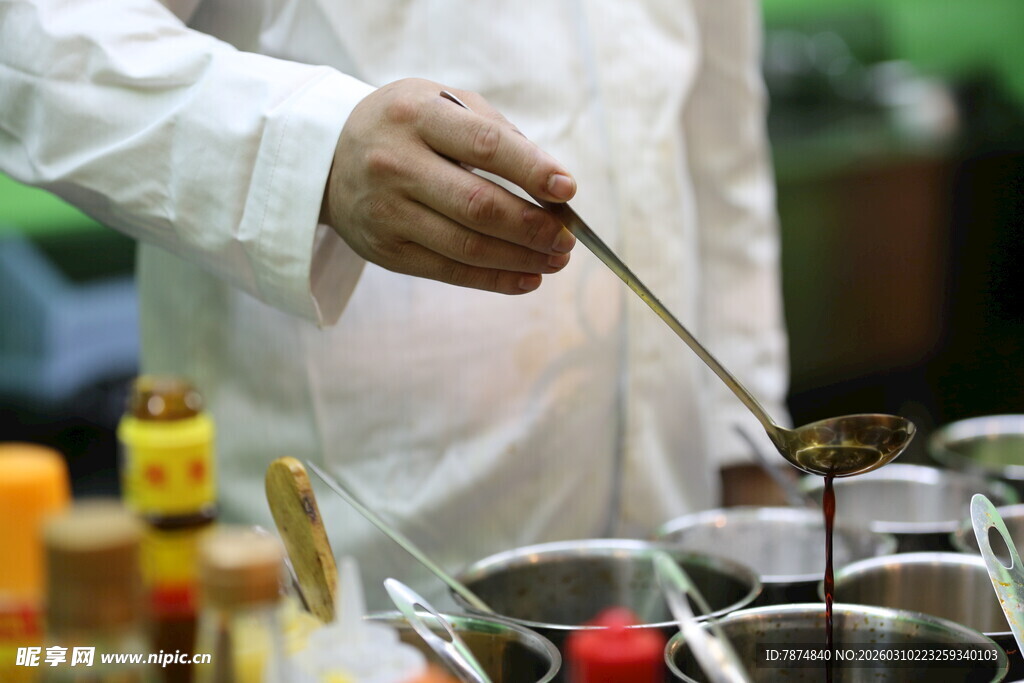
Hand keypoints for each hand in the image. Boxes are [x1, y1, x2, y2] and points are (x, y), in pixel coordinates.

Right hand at [320, 78, 576, 293]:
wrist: (329, 158)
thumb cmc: (405, 127)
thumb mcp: (440, 104)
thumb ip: (495, 133)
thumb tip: (552, 183)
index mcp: (416, 116)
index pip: (485, 146)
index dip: (532, 170)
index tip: (568, 189)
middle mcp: (396, 164)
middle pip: (479, 205)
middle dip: (533, 226)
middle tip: (568, 238)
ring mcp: (388, 212)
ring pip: (467, 246)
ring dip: (521, 258)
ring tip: (556, 260)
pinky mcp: (387, 251)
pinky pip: (450, 272)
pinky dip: (495, 279)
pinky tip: (527, 278)